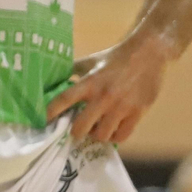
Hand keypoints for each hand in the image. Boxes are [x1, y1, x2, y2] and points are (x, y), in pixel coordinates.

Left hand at [46, 37, 168, 143]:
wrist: (148, 54)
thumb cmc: (116, 57)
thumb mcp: (91, 61)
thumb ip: (74, 71)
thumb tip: (55, 79)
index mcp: (90, 82)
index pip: (64, 99)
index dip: (50, 112)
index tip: (42, 121)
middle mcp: (104, 97)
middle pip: (81, 126)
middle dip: (75, 132)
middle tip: (76, 130)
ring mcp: (121, 107)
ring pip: (102, 135)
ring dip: (96, 135)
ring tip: (96, 130)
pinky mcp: (138, 113)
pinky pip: (122, 135)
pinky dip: (115, 137)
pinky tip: (112, 131)